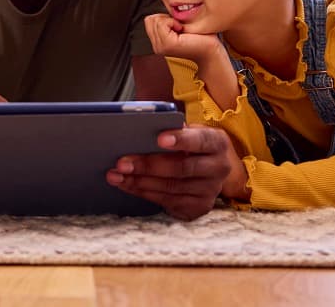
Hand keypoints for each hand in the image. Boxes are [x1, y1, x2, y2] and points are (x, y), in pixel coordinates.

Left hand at [106, 124, 233, 220]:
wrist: (209, 167)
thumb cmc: (191, 143)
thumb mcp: (190, 131)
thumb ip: (173, 129)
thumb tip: (142, 128)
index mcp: (217, 143)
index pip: (200, 140)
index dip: (180, 140)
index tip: (159, 138)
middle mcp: (218, 168)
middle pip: (181, 168)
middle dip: (148, 165)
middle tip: (122, 162)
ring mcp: (210, 191)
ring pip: (171, 188)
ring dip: (139, 182)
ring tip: (116, 175)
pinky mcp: (198, 208)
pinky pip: (167, 202)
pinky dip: (144, 193)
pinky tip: (127, 184)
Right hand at [144, 13, 221, 64]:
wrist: (212, 51)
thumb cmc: (201, 37)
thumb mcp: (180, 26)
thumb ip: (168, 20)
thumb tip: (164, 2)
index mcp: (158, 42)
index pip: (149, 19)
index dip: (163, 17)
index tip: (177, 25)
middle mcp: (157, 46)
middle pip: (150, 19)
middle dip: (165, 18)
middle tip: (179, 27)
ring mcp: (160, 47)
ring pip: (155, 20)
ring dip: (169, 20)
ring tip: (181, 29)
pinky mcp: (168, 44)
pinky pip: (162, 23)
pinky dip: (172, 22)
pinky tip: (181, 30)